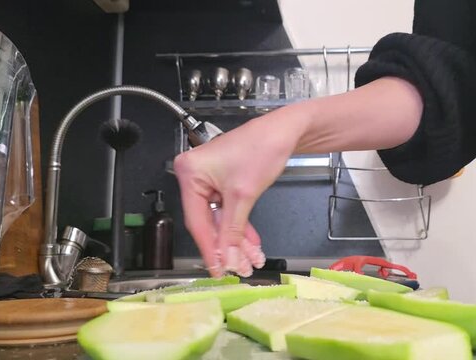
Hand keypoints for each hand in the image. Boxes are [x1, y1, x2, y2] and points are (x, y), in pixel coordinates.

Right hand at [173, 109, 306, 276]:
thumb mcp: (244, 194)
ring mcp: (209, 180)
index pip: (196, 221)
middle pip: (208, 222)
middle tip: (238, 268)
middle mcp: (195, 175)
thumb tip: (226, 257)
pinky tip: (250, 244)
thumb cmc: (263, 147)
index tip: (217, 269)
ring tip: (249, 260)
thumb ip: (232, 230)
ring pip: (221, 220)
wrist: (285, 130)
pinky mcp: (224, 183)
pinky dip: (240, 227)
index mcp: (190, 172)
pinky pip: (229, 211)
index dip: (208, 249)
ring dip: (236, 240)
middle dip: (226, 246)